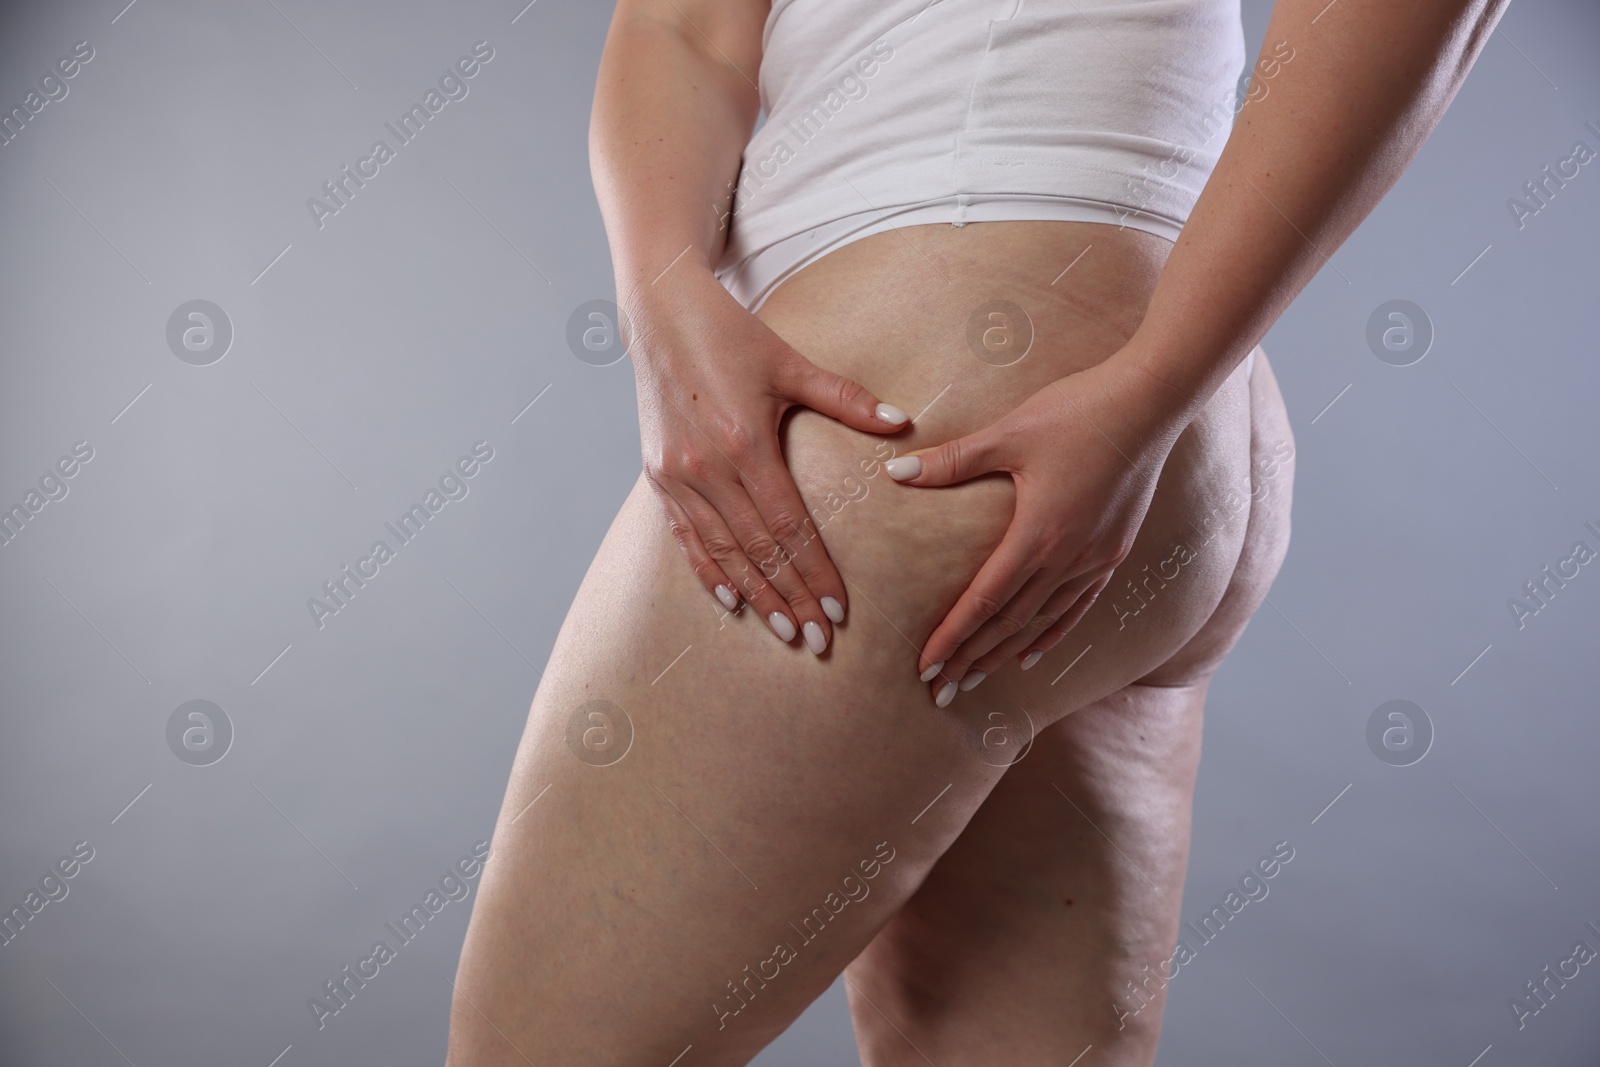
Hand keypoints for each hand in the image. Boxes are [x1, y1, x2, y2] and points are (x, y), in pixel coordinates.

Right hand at [628, 269, 910, 652]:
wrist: (660, 313)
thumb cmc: (731, 335)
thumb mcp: (790, 362)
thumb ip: (846, 398)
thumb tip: (902, 422)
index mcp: (743, 442)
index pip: (788, 526)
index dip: (815, 571)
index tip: (839, 610)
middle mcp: (707, 468)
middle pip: (758, 550)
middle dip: (792, 598)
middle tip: (820, 641)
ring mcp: (677, 476)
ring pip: (722, 552)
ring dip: (756, 595)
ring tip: (785, 630)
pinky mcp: (658, 477)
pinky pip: (686, 537)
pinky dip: (709, 572)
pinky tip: (732, 600)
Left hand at [884, 353, 1186, 704]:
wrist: (1148, 403)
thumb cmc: (1076, 412)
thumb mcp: (1008, 433)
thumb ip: (952, 460)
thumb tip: (894, 471)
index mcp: (1038, 535)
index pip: (985, 602)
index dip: (952, 638)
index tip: (925, 667)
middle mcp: (1068, 558)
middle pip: (1010, 624)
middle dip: (971, 658)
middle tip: (938, 690)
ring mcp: (1095, 559)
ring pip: (1042, 621)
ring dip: (1005, 652)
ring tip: (975, 678)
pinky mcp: (1113, 552)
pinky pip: (1076, 607)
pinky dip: (1050, 634)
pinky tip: (1031, 653)